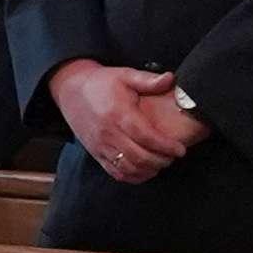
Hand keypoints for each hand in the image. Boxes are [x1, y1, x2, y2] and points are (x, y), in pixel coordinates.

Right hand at [47, 60, 199, 182]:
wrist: (71, 91)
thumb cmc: (101, 83)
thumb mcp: (125, 75)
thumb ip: (148, 80)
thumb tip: (171, 78)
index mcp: (118, 114)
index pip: (146, 137)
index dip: (166, 146)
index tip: (180, 149)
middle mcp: (109, 133)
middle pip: (140, 157)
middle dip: (162, 160)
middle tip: (173, 156)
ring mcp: (101, 146)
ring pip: (129, 168)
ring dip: (149, 170)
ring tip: (161, 162)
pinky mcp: (96, 153)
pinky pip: (116, 173)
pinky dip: (133, 176)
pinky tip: (145, 170)